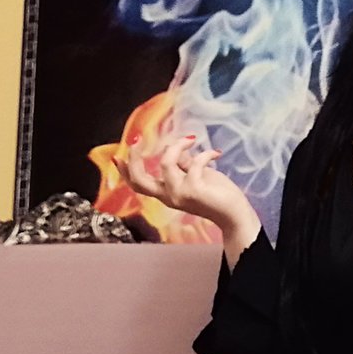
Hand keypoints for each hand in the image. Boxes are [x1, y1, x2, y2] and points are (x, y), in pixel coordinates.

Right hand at [115, 134, 249, 228]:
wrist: (235, 214)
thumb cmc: (217, 195)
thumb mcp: (195, 176)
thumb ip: (182, 164)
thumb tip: (173, 147)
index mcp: (166, 194)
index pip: (138, 184)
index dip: (126, 170)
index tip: (118, 155)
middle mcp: (168, 197)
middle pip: (139, 179)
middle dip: (134, 157)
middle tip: (136, 139)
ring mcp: (180, 194)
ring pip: (166, 162)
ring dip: (178, 145)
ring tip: (191, 139)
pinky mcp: (195, 190)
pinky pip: (194, 163)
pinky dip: (205, 154)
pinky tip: (216, 153)